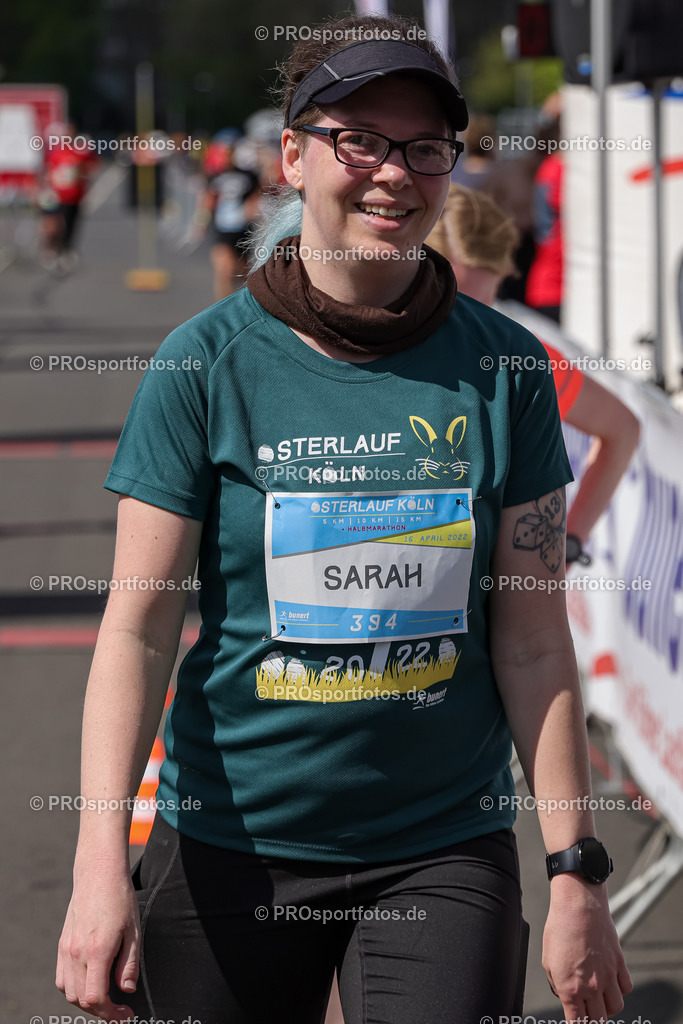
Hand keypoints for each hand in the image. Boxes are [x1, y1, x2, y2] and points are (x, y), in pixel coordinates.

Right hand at [56, 866, 140, 1021]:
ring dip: (86, 1002)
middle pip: (81, 999)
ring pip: (69, 992)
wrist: (98, 874)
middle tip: (119, 1010)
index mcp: (97, 950)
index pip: (96, 998)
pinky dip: (73, 989)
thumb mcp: (134, 931)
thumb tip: (127, 990)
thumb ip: (129, 964)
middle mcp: (77, 952)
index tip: (125, 1015)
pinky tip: (89, 984)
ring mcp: (66, 949)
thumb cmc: (120, 899)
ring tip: (106, 999)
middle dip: (100, 1011)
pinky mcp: (62, 944)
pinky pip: (62, 978)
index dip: (111, 1013)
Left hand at [543, 876, 632, 1021]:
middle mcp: (592, 987)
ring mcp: (608, 975)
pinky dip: (619, 990)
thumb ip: (557, 984)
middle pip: (598, 1020)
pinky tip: (611, 982)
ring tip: (599, 999)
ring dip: (607, 1007)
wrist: (577, 905)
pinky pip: (626, 988)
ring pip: (616, 1008)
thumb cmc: (559, 928)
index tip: (576, 1021)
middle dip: (592, 1020)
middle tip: (587, 1012)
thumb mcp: (548, 960)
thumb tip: (563, 994)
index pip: (578, 1022)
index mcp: (570, 988)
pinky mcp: (619, 963)